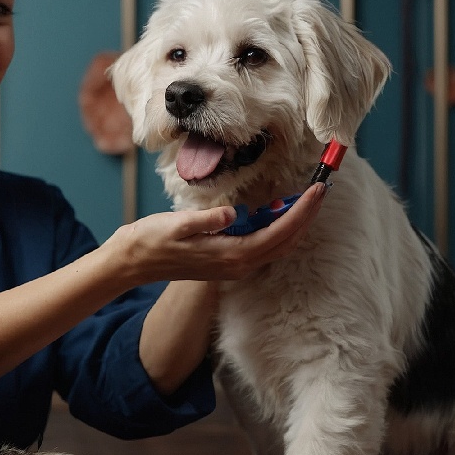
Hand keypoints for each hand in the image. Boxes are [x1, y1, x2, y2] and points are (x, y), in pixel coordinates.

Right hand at [110, 182, 326, 284]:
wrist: (132, 263)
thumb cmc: (151, 241)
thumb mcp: (176, 225)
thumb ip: (206, 219)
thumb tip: (232, 212)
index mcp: (230, 255)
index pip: (278, 232)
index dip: (302, 211)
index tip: (317, 190)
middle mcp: (238, 265)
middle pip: (286, 241)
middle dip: (308, 215)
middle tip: (322, 187)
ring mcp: (234, 266)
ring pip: (278, 245)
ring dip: (296, 222)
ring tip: (308, 196)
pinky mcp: (227, 261)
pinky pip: (264, 246)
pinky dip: (279, 228)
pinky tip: (279, 210)